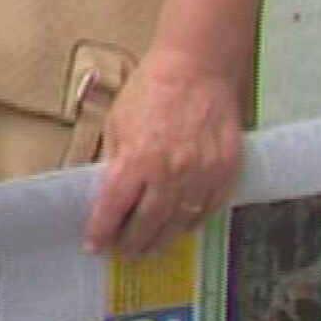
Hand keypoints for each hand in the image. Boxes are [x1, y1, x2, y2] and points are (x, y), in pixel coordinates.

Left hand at [81, 53, 247, 257]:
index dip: (101, 232)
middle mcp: (170, 174)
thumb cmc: (153, 89)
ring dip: (163, 240)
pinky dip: (192, 222)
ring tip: (150, 248)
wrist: (197, 68)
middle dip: (132, 244)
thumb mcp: (117, 123)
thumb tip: (107, 193)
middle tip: (125, 252)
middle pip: (147, 225)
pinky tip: (180, 227)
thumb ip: (114, 161)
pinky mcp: (226, 171)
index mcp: (136, 161)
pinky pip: (208, 209)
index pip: (113, 210)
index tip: (95, 244)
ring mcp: (202, 175)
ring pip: (180, 223)